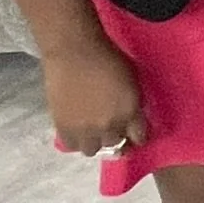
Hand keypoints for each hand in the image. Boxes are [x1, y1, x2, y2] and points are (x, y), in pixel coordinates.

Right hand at [43, 37, 145, 156]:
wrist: (75, 52)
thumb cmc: (109, 58)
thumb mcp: (132, 80)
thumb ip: (133, 103)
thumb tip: (132, 116)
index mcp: (130, 111)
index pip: (139, 137)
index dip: (138, 136)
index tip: (135, 134)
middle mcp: (109, 125)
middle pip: (117, 145)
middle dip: (117, 137)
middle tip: (113, 128)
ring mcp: (85, 130)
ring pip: (93, 150)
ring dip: (95, 141)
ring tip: (93, 130)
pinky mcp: (63, 129)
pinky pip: (72, 145)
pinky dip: (76, 139)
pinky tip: (78, 128)